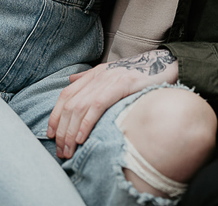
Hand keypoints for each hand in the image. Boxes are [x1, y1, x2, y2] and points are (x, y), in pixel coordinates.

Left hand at [46, 50, 177, 158]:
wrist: (166, 66)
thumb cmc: (140, 76)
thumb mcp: (112, 75)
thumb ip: (90, 79)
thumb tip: (71, 79)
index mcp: (95, 73)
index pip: (66, 95)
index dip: (55, 115)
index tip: (51, 135)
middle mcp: (99, 75)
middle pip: (70, 104)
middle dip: (62, 130)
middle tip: (61, 151)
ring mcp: (110, 78)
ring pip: (80, 107)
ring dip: (71, 132)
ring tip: (69, 150)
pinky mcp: (122, 84)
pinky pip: (97, 105)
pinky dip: (86, 123)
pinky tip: (81, 138)